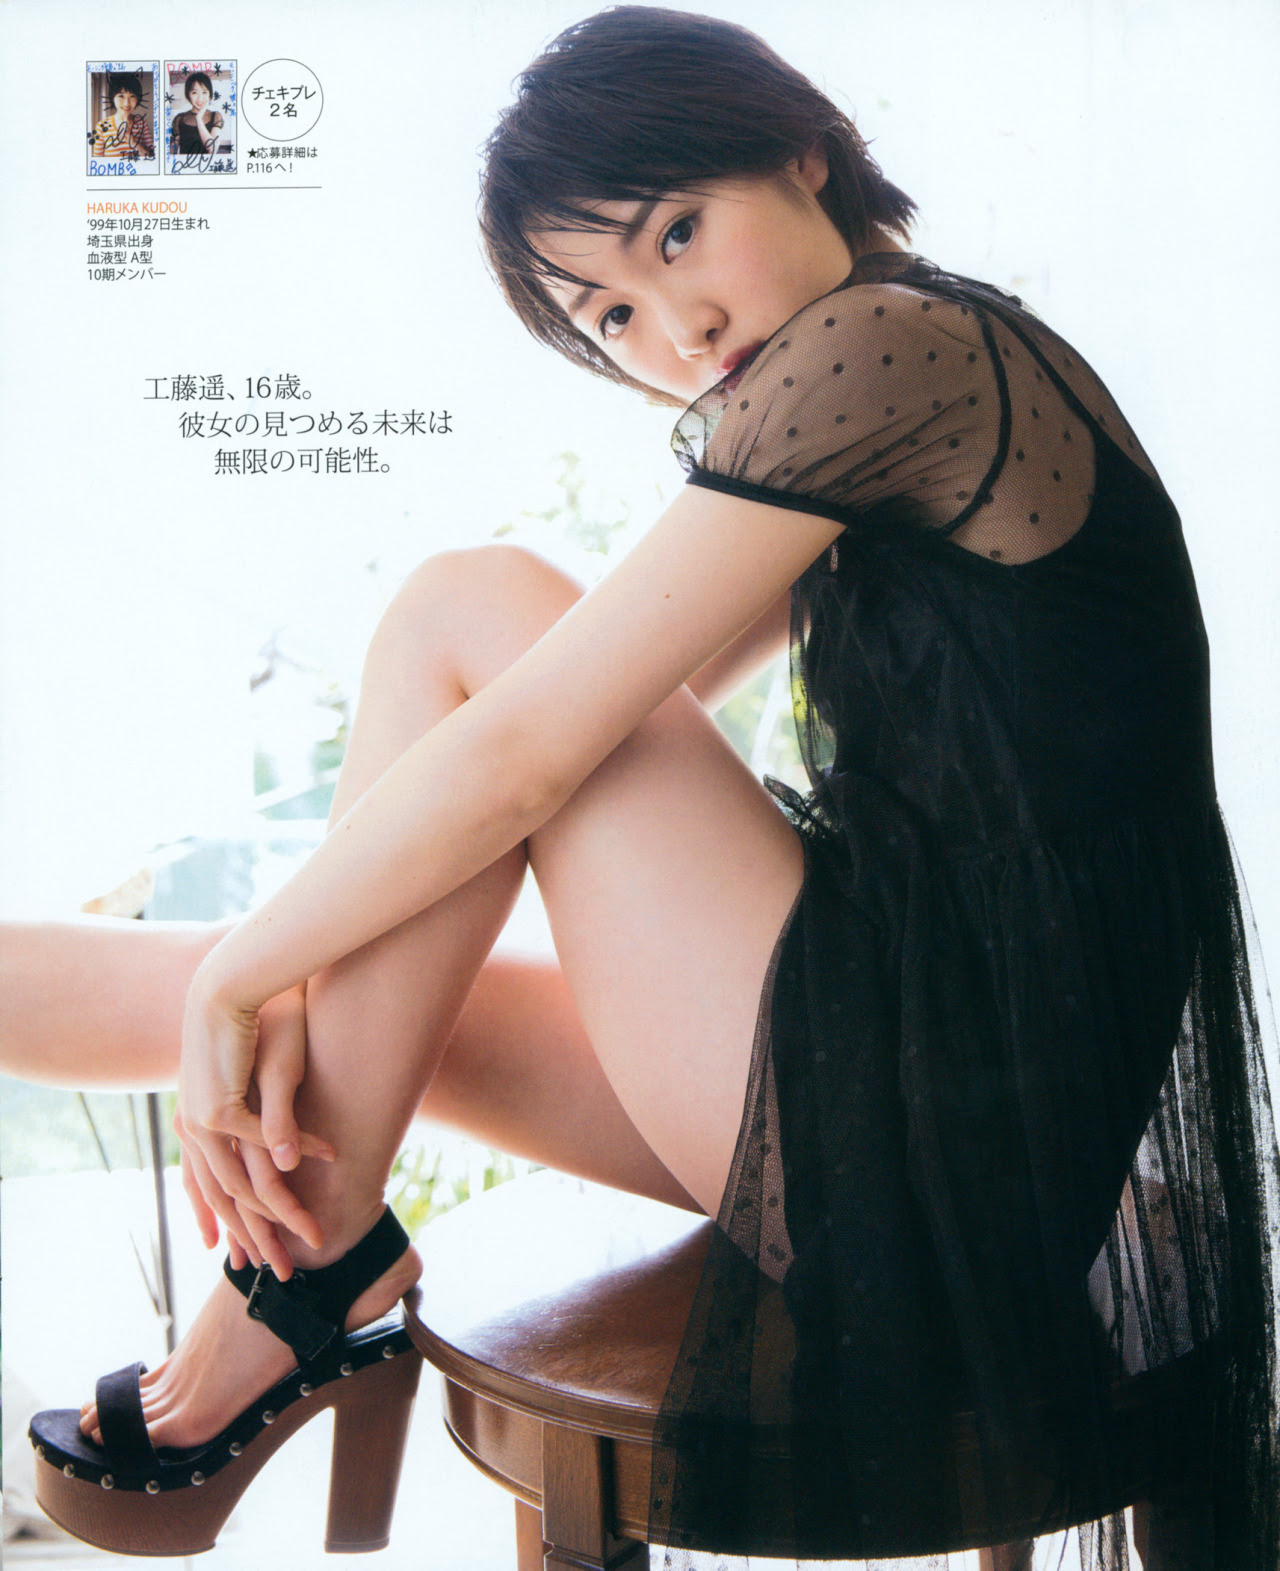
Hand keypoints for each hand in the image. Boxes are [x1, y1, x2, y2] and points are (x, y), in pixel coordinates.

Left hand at [177, 959, 333, 1270]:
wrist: (234, 979)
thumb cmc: (251, 1023)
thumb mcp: (262, 1078)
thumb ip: (268, 1114)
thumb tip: (279, 1145)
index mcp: (197, 1121)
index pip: (211, 1190)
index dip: (233, 1227)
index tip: (250, 1258)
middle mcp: (194, 1129)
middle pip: (230, 1200)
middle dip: (262, 1238)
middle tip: (286, 1272)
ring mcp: (204, 1122)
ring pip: (245, 1185)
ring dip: (283, 1212)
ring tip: (312, 1234)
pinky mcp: (220, 1107)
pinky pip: (267, 1142)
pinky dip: (304, 1150)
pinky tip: (333, 1157)